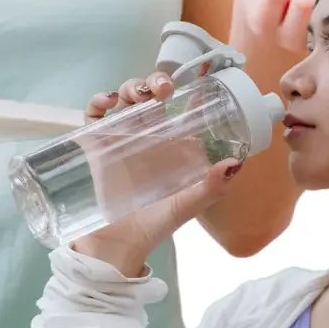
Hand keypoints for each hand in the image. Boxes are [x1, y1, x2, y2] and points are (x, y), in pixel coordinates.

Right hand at [72, 74, 242, 277]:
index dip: (188, 90)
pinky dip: (97, 103)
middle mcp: (147, 137)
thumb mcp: (186, 205)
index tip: (198, 79)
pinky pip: (93, 117)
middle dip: (156, 82)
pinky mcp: (94, 146)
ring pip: (124, 99)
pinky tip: (105, 103)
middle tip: (163, 89)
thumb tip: (235, 164)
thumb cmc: (153, 225)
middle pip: (150, 95)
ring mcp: (120, 139)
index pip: (181, 108)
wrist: (113, 248)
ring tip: (139, 94)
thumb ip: (211, 188)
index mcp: (172, 144)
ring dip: (131, 87)